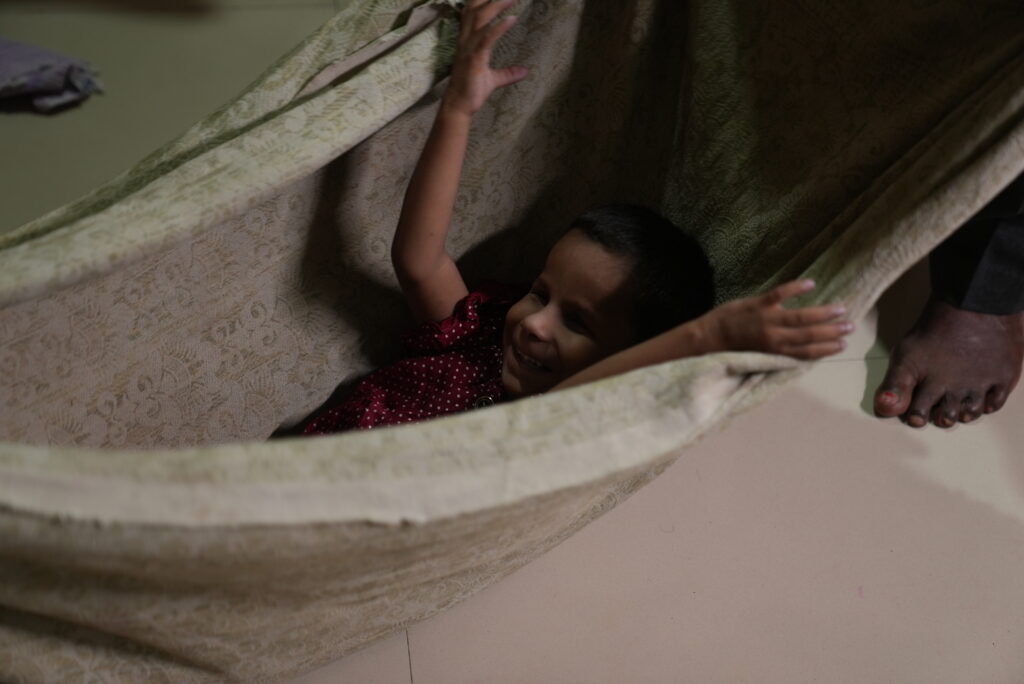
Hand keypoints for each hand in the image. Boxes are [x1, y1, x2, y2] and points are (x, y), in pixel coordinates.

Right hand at [442, 0, 528, 116]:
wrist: (459, 106)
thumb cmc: (472, 91)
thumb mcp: (493, 79)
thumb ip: (508, 73)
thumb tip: (525, 71)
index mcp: (469, 40)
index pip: (472, 12)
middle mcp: (467, 40)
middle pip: (476, 9)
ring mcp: (469, 48)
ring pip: (481, 18)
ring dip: (497, 5)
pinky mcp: (475, 58)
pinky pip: (487, 38)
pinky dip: (499, 27)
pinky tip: (512, 19)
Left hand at [703, 279, 853, 359]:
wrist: (708, 337)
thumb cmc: (732, 346)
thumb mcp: (757, 353)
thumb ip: (778, 349)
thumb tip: (798, 347)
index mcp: (774, 351)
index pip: (806, 353)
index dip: (825, 349)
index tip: (843, 345)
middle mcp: (774, 338)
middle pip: (809, 336)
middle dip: (831, 332)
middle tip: (851, 327)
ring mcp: (767, 320)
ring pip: (800, 318)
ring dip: (823, 314)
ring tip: (841, 309)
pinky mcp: (758, 305)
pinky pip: (780, 294)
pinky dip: (796, 288)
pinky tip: (811, 283)